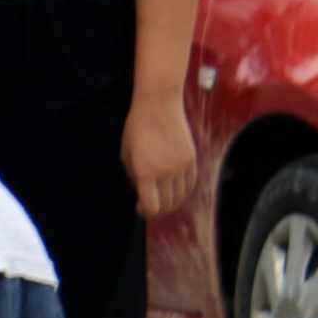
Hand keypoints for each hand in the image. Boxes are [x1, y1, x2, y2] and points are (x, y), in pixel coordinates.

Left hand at [122, 90, 195, 218]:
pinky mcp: (191, 159)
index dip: (146, 212)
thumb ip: (134, 177)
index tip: (140, 207)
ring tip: (162, 198)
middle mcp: (166, 172)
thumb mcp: (127, 154)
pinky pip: (191, 184)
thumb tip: (143, 193)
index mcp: (146, 173)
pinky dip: (183, 191)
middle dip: (157, 210)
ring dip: (171, 202)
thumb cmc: (136, 129)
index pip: (152, 207)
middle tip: (149, 206)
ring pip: (180, 197)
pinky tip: (175, 190)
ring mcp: (181, 166)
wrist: (158, 106)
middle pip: (167, 205)